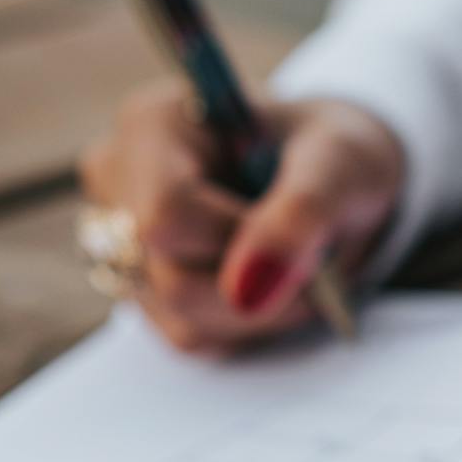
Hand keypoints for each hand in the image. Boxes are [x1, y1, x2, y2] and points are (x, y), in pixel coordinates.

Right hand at [78, 81, 403, 352]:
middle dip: (259, 284)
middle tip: (313, 259)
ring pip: (181, 318)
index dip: (241, 242)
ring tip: (294, 267)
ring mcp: (121, 239)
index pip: (166, 214)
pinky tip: (269, 284)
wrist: (336, 179)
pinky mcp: (142, 290)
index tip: (300, 234)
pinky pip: (191, 337)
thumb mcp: (340, 162)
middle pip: (171, 276)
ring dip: (260, 310)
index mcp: (154, 123)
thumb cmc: (334, 154)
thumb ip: (300, 214)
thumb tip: (247, 289)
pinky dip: (247, 324)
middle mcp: (120, 179)